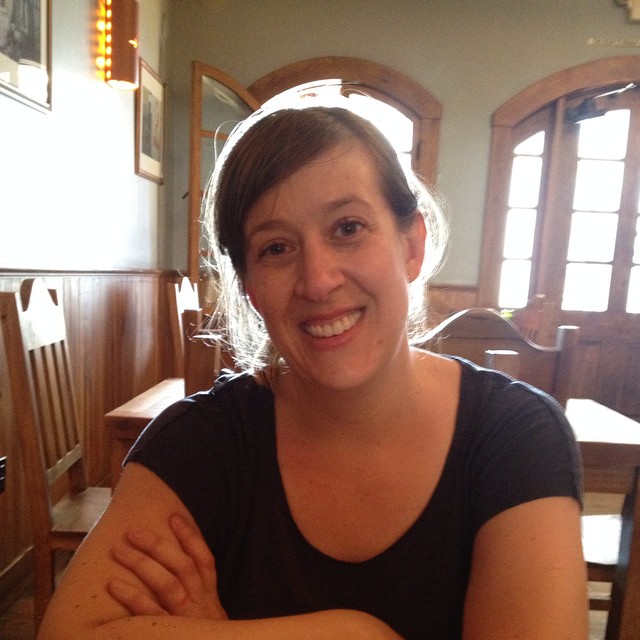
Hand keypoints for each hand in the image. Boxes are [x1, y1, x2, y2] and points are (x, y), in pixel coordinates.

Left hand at [108, 513, 226, 619]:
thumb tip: (179, 566)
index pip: (204, 560)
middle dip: (158, 546)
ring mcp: (185, 620)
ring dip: (142, 563)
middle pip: (181, 567)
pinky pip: (149, 614)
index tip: (174, 517)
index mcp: (210, 597)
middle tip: (134, 531)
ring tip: (120, 549)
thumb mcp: (211, 619)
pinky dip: (132, 598)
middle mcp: (200, 605)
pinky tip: (114, 585)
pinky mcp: (169, 633)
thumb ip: (200, 596)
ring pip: (167, 584)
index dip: (190, 537)